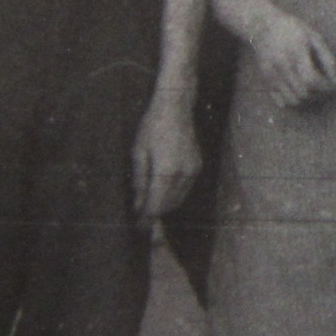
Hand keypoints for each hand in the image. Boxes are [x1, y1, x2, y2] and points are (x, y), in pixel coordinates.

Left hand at [132, 98, 201, 217]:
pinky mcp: (197, 166)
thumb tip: (138, 205)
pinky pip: (185, 188)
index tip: (139, 227)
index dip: (147, 218)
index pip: (156, 205)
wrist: (175, 108)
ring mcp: (193, 171)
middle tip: (141, 218)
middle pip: (169, 205)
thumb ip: (139, 181)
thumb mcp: (139, 153)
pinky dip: (174, 194)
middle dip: (155, 213)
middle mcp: (183, 175)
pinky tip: (162, 190)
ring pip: (179, 198)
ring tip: (150, 204)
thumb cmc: (152, 127)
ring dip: (165, 205)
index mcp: (166, 172)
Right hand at [249, 9, 335, 108]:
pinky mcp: (266, 80)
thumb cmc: (293, 29)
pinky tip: (300, 90)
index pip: (312, 79)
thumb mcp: (314, 37)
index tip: (334, 85)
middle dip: (319, 95)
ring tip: (314, 90)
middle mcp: (282, 65)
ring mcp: (272, 74)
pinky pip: (281, 101)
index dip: (326, 86)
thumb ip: (328, 58)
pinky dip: (293, 100)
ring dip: (307, 100)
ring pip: (293, 100)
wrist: (262, 25)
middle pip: (303, 93)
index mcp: (296, 52)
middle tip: (326, 88)